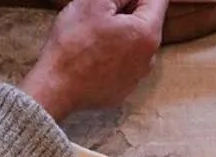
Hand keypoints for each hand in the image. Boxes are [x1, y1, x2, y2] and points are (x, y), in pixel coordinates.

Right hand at [22, 0, 168, 121]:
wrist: (57, 85)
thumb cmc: (75, 43)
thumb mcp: (97, 1)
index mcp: (148, 34)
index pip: (157, 0)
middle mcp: (149, 59)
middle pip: (146, 22)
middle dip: (128, 10)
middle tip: (102, 10)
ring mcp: (136, 77)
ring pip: (133, 42)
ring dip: (120, 31)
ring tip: (95, 32)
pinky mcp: (122, 89)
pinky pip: (123, 62)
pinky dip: (113, 52)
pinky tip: (93, 51)